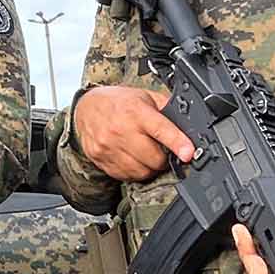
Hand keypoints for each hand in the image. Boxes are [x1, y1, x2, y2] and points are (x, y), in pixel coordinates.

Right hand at [74, 85, 196, 182]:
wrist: (86, 108)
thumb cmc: (118, 102)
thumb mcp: (144, 96)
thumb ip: (165, 109)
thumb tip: (188, 126)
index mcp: (135, 111)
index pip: (160, 129)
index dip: (177, 143)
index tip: (188, 153)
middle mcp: (121, 130)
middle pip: (154, 158)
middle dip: (163, 157)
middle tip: (160, 149)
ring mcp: (109, 147)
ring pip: (142, 172)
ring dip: (149, 167)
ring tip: (145, 154)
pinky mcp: (101, 160)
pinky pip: (126, 176)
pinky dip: (134, 171)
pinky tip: (132, 158)